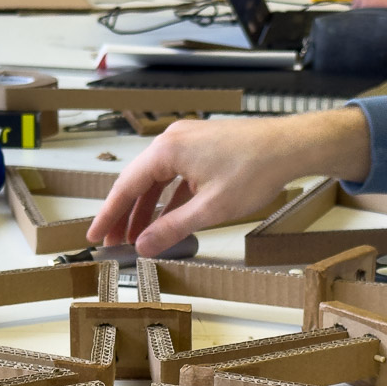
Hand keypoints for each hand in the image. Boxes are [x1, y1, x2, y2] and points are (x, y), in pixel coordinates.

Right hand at [87, 108, 371, 256]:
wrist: (290, 146)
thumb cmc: (256, 169)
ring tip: (138, 236)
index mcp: (167, 150)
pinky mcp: (203, 147)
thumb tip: (144, 245)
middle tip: (113, 242)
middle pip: (138, 182)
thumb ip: (172, 228)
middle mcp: (173, 140)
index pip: (127, 186)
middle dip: (125, 214)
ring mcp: (188, 141)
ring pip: (157, 179)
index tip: (95, 234)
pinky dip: (168, 198)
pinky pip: (175, 175)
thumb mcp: (210, 209)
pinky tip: (167, 219)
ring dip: (147, 208)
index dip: (109, 214)